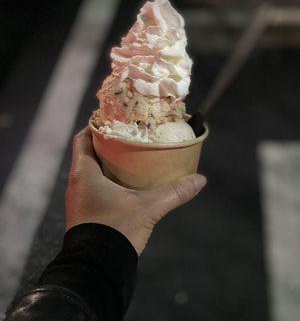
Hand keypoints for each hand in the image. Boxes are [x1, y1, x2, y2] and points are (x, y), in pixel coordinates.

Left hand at [66, 127, 206, 254]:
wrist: (98, 268)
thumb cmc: (115, 231)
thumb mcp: (148, 208)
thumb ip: (174, 192)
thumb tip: (200, 179)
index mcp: (84, 173)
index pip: (82, 138)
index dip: (95, 125)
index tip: (112, 118)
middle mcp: (77, 183)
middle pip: (88, 152)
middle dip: (105, 142)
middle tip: (127, 134)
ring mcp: (79, 198)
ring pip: (90, 170)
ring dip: (105, 160)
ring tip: (128, 154)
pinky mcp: (84, 211)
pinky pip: (93, 185)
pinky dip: (106, 178)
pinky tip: (125, 181)